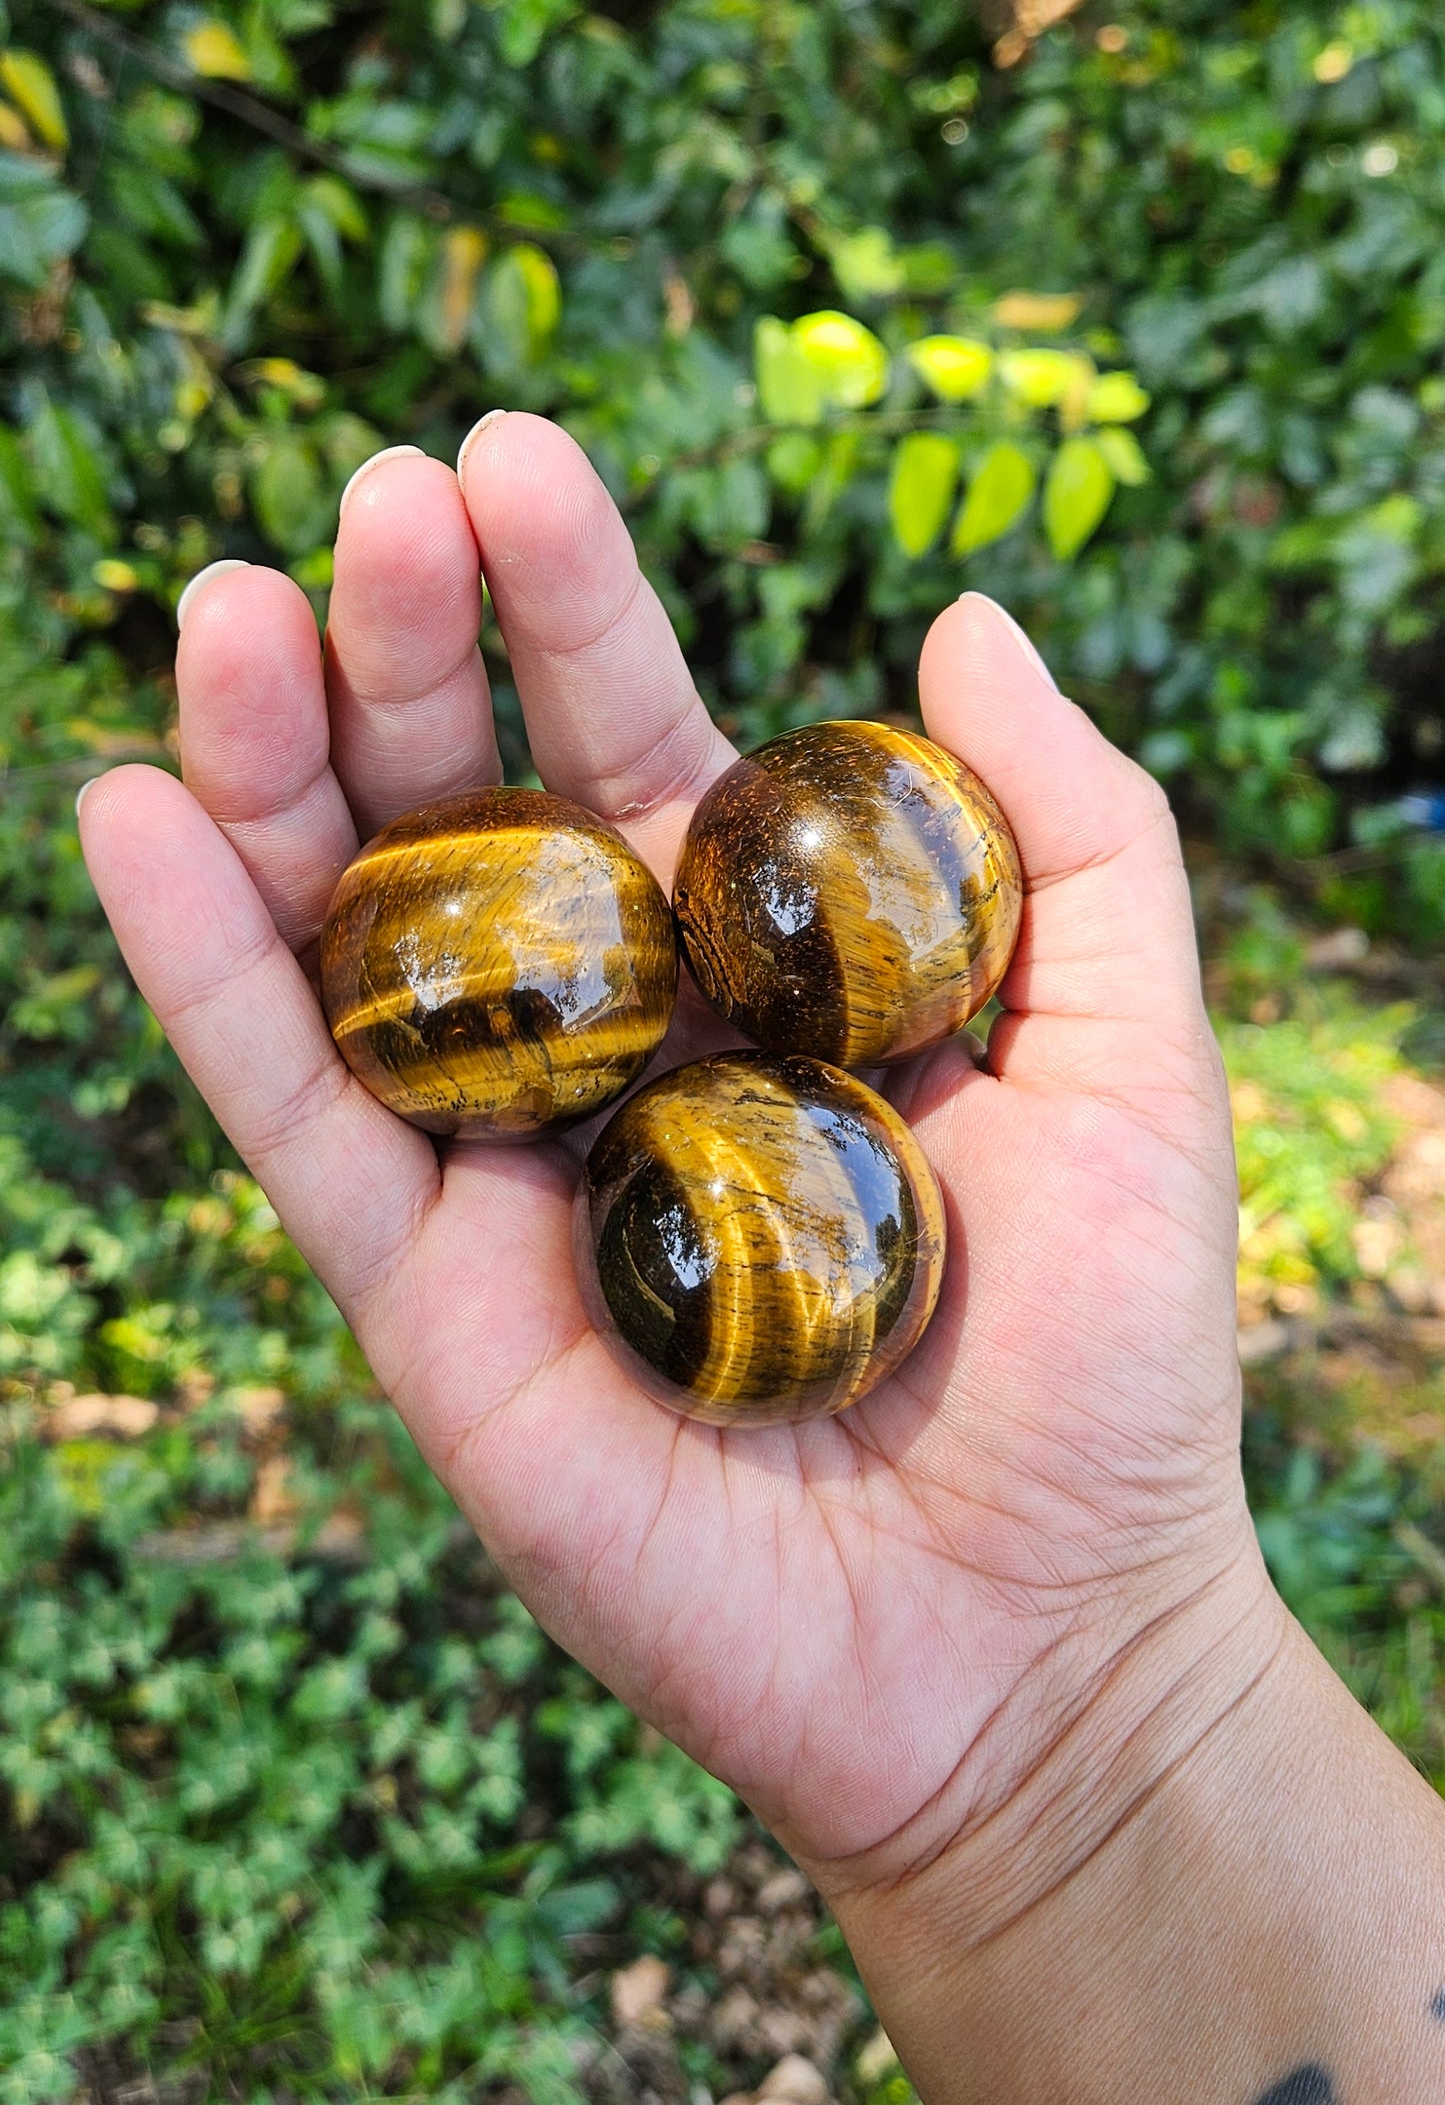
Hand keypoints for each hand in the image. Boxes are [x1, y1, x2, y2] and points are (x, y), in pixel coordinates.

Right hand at [80, 418, 1279, 1922]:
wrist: (1043, 1650)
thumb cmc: (1111, 1363)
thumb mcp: (1141, 1056)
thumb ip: (1072, 834)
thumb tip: (956, 616)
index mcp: (751, 967)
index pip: (634, 743)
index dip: (568, 604)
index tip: (506, 454)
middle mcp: (605, 1040)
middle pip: (464, 812)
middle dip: (404, 650)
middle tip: (365, 504)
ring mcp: (500, 1166)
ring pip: (349, 937)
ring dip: (272, 768)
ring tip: (230, 609)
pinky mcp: (425, 1304)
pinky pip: (295, 1118)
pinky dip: (205, 974)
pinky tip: (135, 816)